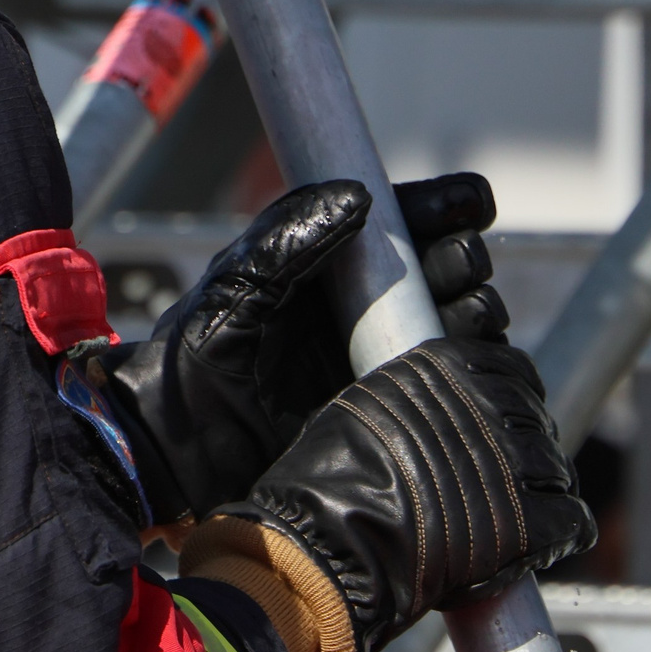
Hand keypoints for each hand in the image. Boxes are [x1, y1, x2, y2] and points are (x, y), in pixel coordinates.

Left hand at [106, 174, 507, 525]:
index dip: (437, 208)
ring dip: (474, 308)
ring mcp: (375, 360)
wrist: (176, 456)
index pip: (394, 224)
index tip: (468, 204)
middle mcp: (356, 308)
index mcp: (321, 266)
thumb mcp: (233, 290)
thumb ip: (287, 240)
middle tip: (460, 265)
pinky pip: (447, 382)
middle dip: (460, 259)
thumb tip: (358, 195)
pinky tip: (471, 359)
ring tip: (470, 311)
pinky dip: (470, 365)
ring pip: (452, 322)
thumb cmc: (191, 364)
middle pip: (436, 269)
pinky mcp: (387, 413)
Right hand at [179, 338, 593, 651]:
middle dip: (528, 445)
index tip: (504, 424)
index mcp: (445, 367)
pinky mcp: (529, 522)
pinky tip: (552, 541)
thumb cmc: (327, 478)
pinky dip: (567, 532)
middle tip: (510, 476)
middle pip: (536, 418)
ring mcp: (510, 462)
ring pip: (556, 466)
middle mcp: (485, 404)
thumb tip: (429, 405)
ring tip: (523, 511)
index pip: (510, 368)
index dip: (513, 398)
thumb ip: (410, 396)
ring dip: (546, 488)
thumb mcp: (362, 405)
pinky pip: (573, 519)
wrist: (327, 543)